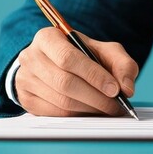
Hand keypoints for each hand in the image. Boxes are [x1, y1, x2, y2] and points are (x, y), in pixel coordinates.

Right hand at [15, 27, 137, 116]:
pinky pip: (55, 114)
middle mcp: (31, 57)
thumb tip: (126, 88)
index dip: (93, 75)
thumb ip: (122, 64)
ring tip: (106, 109)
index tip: (115, 89)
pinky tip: (90, 112)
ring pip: (61, 101)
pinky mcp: (26, 99)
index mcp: (47, 38)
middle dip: (95, 97)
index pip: (68, 58)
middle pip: (64, 82)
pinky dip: (77, 116)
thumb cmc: (81, 56)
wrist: (55, 63)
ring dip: (89, 109)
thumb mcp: (104, 51)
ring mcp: (25, 79)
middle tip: (115, 105)